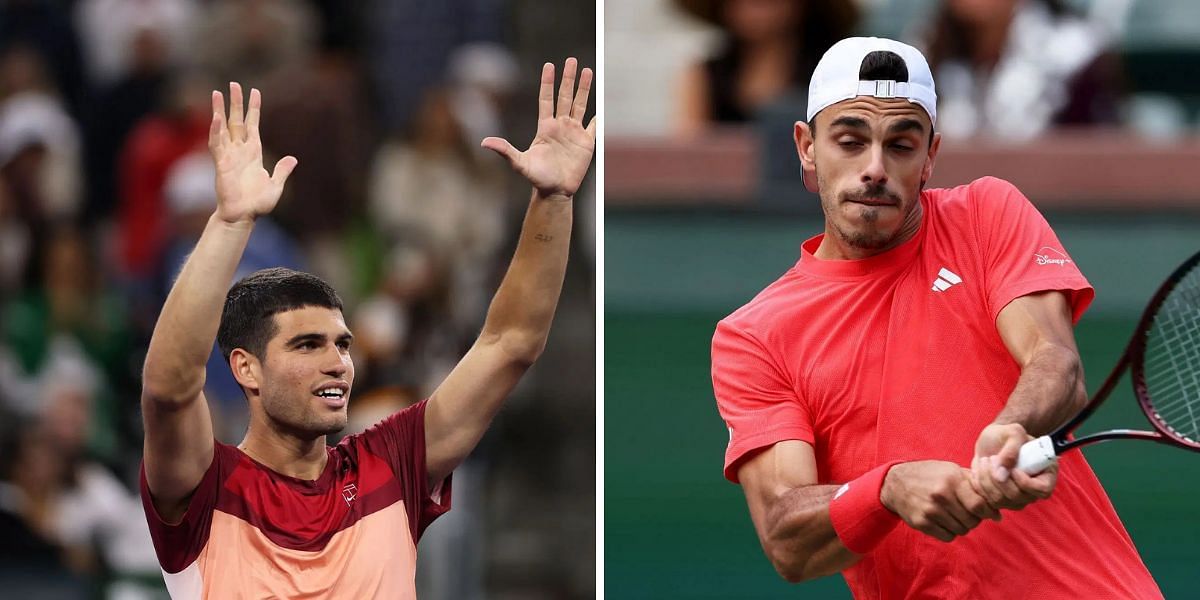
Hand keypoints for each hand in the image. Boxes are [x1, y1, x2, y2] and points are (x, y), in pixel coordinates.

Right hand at [208, 82, 297, 224]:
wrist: (244, 216)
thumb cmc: (258, 204)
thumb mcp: (276, 185)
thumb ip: (282, 171)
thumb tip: (293, 158)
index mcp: (254, 153)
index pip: (253, 125)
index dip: (254, 109)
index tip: (255, 92)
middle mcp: (240, 150)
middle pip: (236, 121)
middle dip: (235, 103)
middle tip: (233, 84)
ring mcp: (229, 155)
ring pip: (223, 128)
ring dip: (220, 110)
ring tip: (217, 93)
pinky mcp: (220, 164)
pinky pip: (216, 144)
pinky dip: (215, 131)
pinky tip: (215, 118)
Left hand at [482, 58, 595, 199]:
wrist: (555, 192)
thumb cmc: (537, 178)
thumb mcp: (520, 163)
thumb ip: (505, 151)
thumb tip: (484, 142)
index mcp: (545, 127)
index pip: (547, 99)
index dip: (547, 82)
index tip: (549, 65)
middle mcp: (560, 126)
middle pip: (565, 96)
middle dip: (569, 78)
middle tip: (572, 60)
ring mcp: (574, 133)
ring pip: (580, 105)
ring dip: (584, 89)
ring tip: (588, 71)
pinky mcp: (586, 144)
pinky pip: (594, 126)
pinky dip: (598, 117)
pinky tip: (602, 106)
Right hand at [881, 461, 999, 542]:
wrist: (895, 483)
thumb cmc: (928, 475)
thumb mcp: (950, 470)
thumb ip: (973, 484)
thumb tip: (996, 508)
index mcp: (951, 480)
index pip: (979, 504)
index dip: (989, 512)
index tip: (991, 514)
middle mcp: (941, 496)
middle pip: (972, 520)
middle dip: (975, 519)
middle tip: (969, 513)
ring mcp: (930, 511)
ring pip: (961, 530)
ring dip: (962, 525)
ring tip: (955, 515)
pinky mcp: (922, 523)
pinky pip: (948, 536)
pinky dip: (950, 532)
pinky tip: (944, 521)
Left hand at [971, 423, 1057, 509]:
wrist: (992, 441)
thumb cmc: (1007, 435)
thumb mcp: (1013, 432)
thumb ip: (1011, 450)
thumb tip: (1001, 475)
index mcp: (1046, 474)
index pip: (1043, 490)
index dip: (1026, 483)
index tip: (1014, 469)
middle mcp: (1032, 490)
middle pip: (1017, 497)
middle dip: (999, 478)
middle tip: (991, 458)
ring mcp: (1016, 498)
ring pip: (999, 500)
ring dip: (986, 479)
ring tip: (984, 460)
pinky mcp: (998, 500)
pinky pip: (986, 501)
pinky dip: (978, 485)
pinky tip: (978, 470)